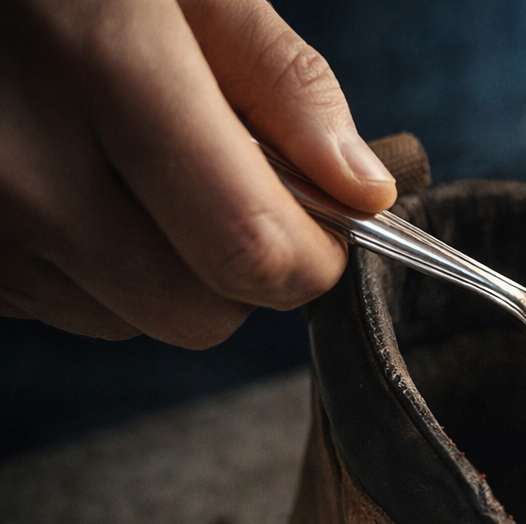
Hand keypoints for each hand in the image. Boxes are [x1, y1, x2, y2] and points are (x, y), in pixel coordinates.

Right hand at [0, 0, 395, 347]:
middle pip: (197, 312)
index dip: (314, 253)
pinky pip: (63, 307)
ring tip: (127, 163)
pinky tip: (73, 176)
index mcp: (102, 73)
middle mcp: (22, 167)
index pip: (252, 250)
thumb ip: (285, 84)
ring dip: (163, 268)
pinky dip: (92, 264)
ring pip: (128, 320)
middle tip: (227, 182)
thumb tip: (364, 193)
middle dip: (243, 270)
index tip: (325, 218)